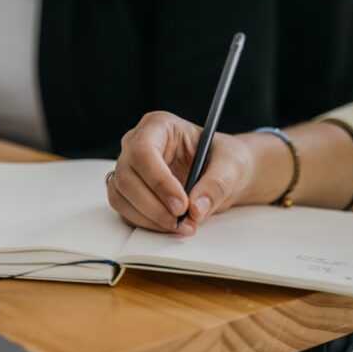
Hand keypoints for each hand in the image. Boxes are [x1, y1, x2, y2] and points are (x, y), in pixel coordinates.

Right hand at [107, 111, 267, 235]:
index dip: (159, 181)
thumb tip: (196, 208)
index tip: (181, 204)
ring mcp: (129, 168)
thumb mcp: (231, 165)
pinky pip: (126, 211)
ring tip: (182, 226)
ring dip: (150, 218)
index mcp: (159, 126)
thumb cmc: (222, 158)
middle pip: (127, 176)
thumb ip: (216, 184)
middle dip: (154, 205)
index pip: (143, 151)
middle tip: (182, 220)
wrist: (220, 172)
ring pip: (121, 196)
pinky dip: (148, 224)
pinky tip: (171, 225)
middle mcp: (137, 143)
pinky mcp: (128, 191)